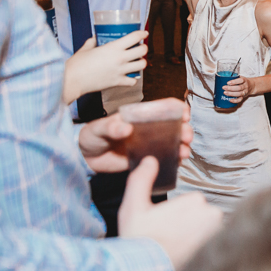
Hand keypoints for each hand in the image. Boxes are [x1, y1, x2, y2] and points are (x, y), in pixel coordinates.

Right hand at [64, 32, 147, 103]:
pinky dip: (133, 79)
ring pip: (142, 65)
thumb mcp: (85, 49)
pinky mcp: (118, 82)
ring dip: (141, 62)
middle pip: (142, 51)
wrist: (72, 80)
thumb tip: (95, 39)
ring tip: (137, 61)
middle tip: (140, 48)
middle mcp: (120, 58)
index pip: (134, 37)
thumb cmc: (77, 64)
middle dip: (144, 48)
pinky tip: (129, 76)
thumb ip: (92, 42)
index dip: (141, 34)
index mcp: (113, 48)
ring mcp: (120, 71)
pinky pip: (133, 81)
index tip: (144, 34)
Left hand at [78, 100, 192, 173]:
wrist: (85, 158)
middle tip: (186, 137)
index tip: (184, 114)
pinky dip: (174, 160)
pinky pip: (165, 158)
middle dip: (185, 130)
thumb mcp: (99, 128)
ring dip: (183, 146)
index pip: (163, 107)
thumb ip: (111, 127)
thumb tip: (126, 128)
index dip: (177, 108)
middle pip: (174, 126)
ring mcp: (150, 144)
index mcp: (140, 116)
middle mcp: (149, 129)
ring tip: (184, 152)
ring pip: (173, 142)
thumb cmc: (92, 136)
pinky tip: (177, 162)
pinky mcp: (147, 159)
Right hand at [118, 157, 222, 270]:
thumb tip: (151, 159)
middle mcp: (213, 213)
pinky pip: (210, 244)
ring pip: (204, 230)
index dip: (174, 215)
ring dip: (193, 237)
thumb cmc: (140, 239)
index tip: (162, 225)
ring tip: (174, 247)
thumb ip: (141, 180)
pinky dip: (199, 249)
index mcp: (196, 200)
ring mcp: (217, 233)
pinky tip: (184, 255)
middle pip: (199, 216)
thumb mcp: (133, 207)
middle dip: (185, 225)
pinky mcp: (218, 249)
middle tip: (166, 237)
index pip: (189, 203)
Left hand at [222, 76, 254, 103]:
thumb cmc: (243, 81)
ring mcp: (245, 92)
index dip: (234, 82)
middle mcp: (246, 86)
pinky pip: (240, 99)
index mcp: (245, 80)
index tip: (228, 82)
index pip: (241, 80)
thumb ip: (234, 77)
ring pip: (239, 94)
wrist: (252, 86)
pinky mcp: (244, 97)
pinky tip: (230, 100)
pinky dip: (235, 100)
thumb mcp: (241, 77)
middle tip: (224, 87)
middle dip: (231, 88)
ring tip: (225, 93)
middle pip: (239, 88)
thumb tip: (224, 77)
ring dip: (231, 94)